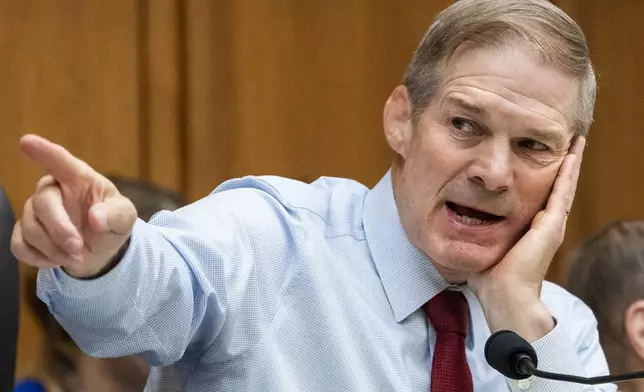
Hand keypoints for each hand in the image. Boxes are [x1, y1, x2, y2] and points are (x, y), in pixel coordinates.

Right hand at [11, 134, 136, 277]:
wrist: (101, 249)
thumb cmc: (111, 222)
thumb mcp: (125, 217)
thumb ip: (116, 215)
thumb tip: (96, 218)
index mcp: (78, 178)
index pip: (60, 161)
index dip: (44, 152)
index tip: (27, 142)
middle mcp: (52, 190)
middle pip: (43, 203)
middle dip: (60, 230)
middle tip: (78, 248)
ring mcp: (35, 211)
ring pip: (30, 228)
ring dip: (54, 249)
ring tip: (76, 257)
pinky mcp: (24, 233)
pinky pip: (19, 246)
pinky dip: (39, 258)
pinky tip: (57, 260)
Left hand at [468, 136, 585, 341]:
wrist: (503, 297)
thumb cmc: (489, 279)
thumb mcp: (482, 246)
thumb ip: (476, 233)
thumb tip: (454, 224)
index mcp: (531, 231)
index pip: (541, 197)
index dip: (546, 178)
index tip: (541, 157)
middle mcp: (546, 226)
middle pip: (558, 188)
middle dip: (563, 165)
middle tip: (568, 142)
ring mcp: (551, 226)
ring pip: (565, 187)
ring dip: (571, 164)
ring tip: (576, 141)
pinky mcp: (551, 227)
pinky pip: (562, 193)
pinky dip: (568, 173)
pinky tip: (570, 156)